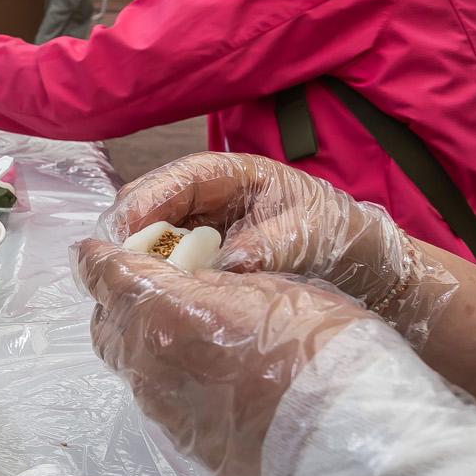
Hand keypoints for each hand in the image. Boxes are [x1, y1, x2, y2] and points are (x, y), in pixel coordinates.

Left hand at [74, 238, 372, 475]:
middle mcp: (147, 361)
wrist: (342, 446)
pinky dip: (167, 376)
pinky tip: (203, 372)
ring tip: (178, 329)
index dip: (97, 258)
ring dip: (141, 340)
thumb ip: (217, 284)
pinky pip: (157, 397)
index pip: (106, 276)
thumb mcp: (272, 289)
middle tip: (143, 286)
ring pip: (129, 363)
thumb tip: (193, 284)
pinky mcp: (182, 442)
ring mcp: (161, 408)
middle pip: (107, 323)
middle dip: (117, 300)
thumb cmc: (318, 354)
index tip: (93, 249)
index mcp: (164, 312)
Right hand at [101, 152, 458, 346]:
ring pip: (153, 238)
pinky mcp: (206, 259)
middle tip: (108, 269)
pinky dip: (158, 280)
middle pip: (151, 207)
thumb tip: (226, 266)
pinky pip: (171, 265)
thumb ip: (269, 245)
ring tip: (122, 290)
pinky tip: (151, 302)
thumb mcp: (311, 234)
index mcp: (232, 174)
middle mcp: (209, 198)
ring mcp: (204, 228)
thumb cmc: (341, 234)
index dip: (144, 203)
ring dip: (137, 261)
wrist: (367, 267)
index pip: (175, 180)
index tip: (122, 234)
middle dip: (128, 235)